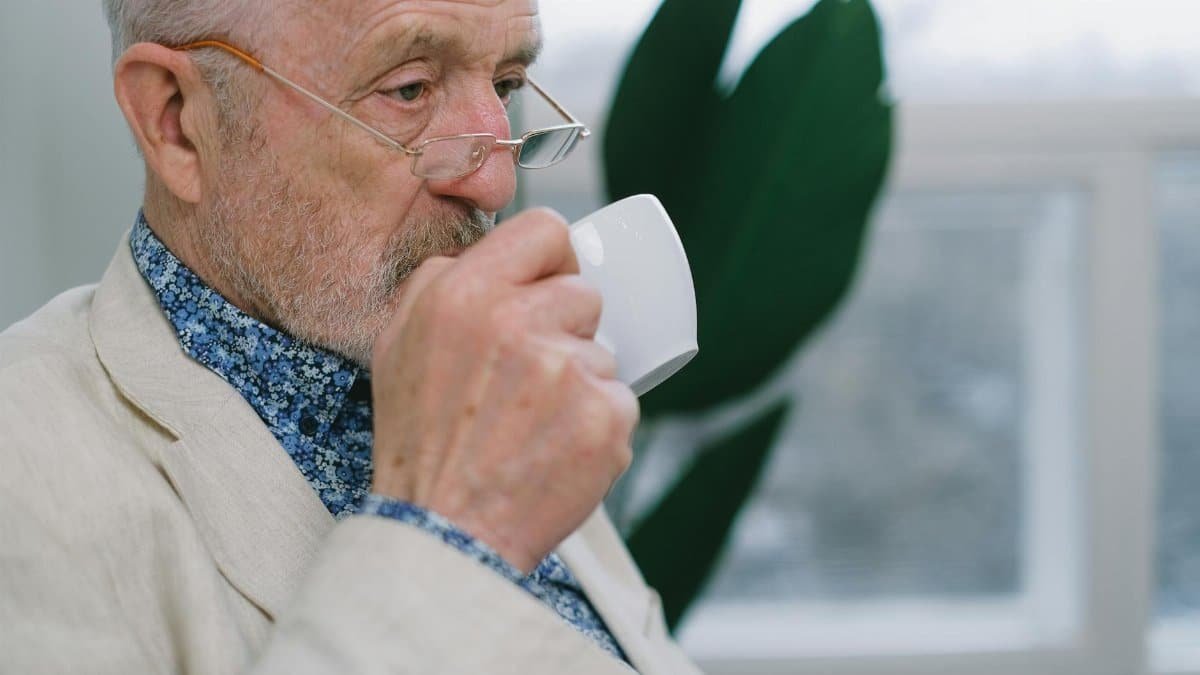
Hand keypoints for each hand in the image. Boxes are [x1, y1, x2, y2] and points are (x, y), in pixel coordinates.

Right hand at [370, 208, 638, 573]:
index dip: (552, 259)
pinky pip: (620, 402)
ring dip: (580, 383)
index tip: (548, 286)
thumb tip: (497, 257)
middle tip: (528, 378)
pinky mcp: (605, 418)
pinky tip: (555, 450)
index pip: (546, 229)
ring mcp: (569, 372)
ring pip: (603, 353)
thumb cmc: (421, 441)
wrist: (444, 532)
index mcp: (466, 294)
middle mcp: (519, 324)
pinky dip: (596, 426)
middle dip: (564, 329)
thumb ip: (443, 281)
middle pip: (584, 294)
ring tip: (533, 424)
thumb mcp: (398, 341)